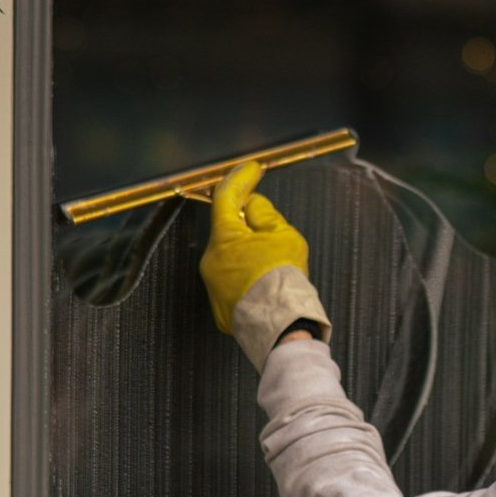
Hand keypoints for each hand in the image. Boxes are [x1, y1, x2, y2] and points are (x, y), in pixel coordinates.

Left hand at [199, 161, 309, 333]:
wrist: (283, 326)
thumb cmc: (284, 281)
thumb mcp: (284, 235)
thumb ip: (265, 214)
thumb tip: (252, 206)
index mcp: (225, 237)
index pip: (226, 198)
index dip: (240, 180)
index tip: (251, 170)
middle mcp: (211, 260)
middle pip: (229, 231)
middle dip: (250, 225)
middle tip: (274, 229)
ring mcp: (213, 286)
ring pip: (231, 258)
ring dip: (250, 253)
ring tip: (277, 265)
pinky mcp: (221, 307)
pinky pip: (234, 282)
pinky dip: (248, 277)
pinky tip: (267, 284)